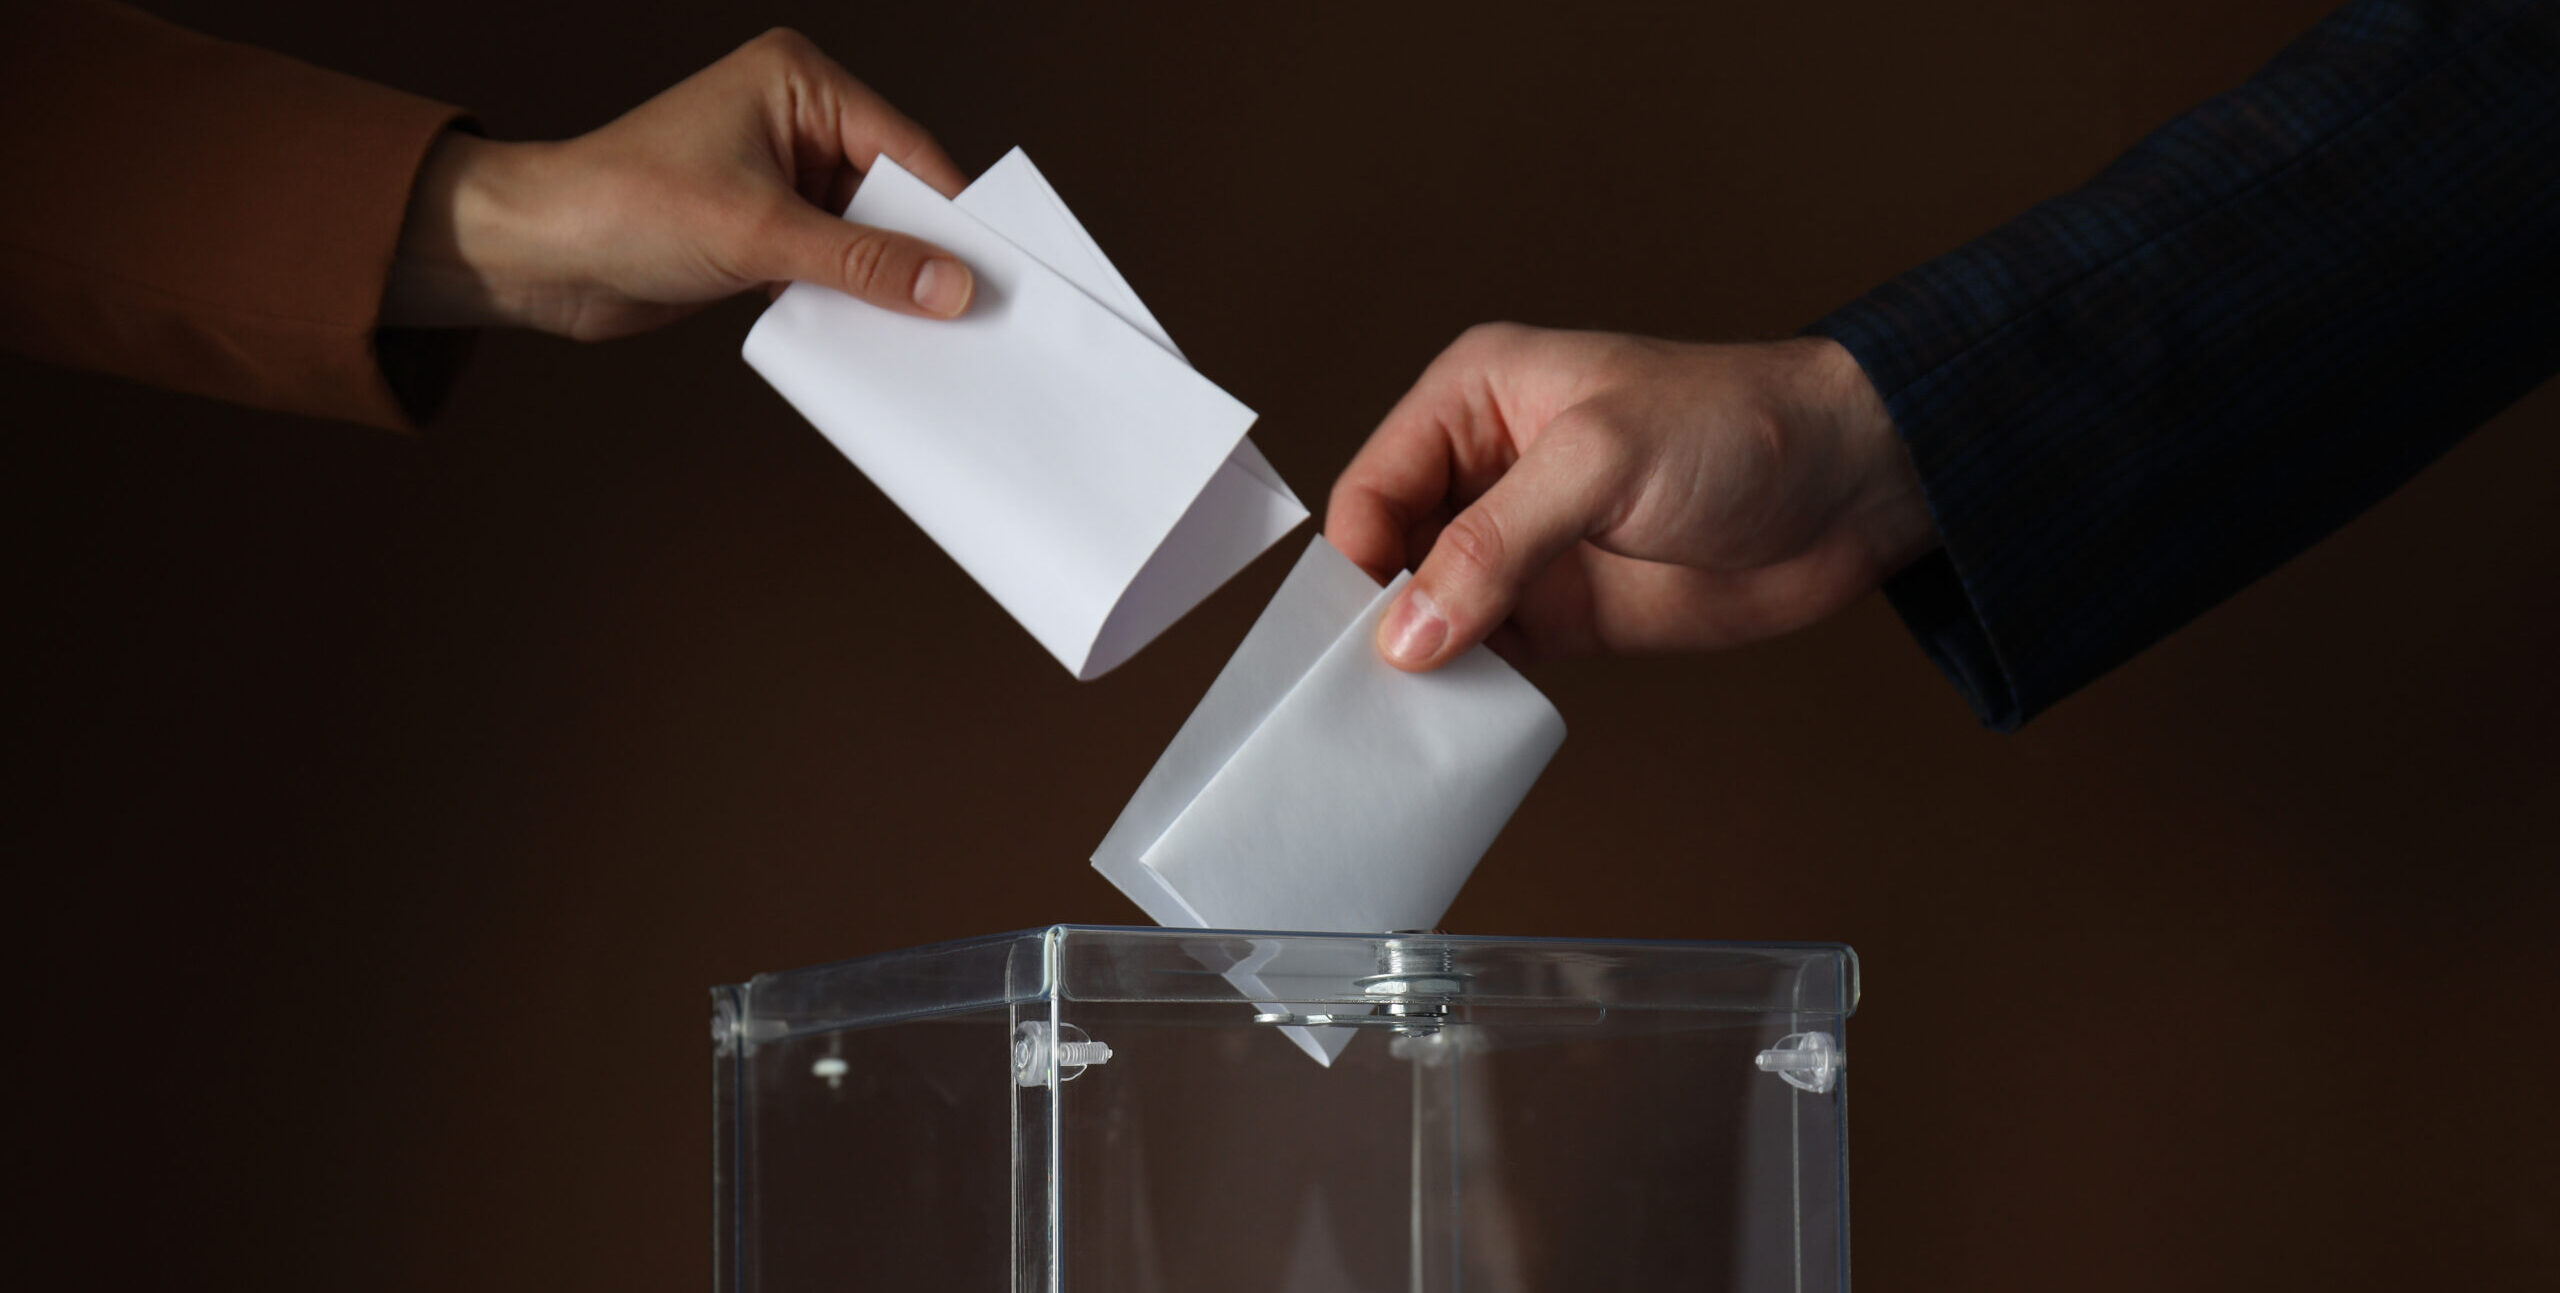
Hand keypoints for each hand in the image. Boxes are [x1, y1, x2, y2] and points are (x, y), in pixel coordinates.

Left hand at [384, 28, 971, 339]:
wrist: (535, 256)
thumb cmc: (625, 205)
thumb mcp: (761, 233)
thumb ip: (864, 262)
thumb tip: (951, 286)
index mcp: (798, 83)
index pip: (905, 149)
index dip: (952, 214)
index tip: (1000, 270)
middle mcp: (794, 121)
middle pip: (892, 194)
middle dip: (921, 253)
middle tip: (973, 312)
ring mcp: (778, 178)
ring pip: (863, 236)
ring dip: (884, 285)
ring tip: (931, 335)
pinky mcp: (760, 231)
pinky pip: (830, 266)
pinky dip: (849, 301)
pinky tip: (877, 339)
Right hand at [1325, 324, 1938, 670]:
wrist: (1856, 488)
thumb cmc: (1739, 428)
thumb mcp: (1601, 461)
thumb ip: (1497, 542)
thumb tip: (1409, 629)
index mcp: (1474, 400)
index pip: (1373, 487)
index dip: (1355, 562)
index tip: (1355, 636)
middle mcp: (1487, 471)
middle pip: (1389, 557)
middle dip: (1373, 622)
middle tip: (1363, 693)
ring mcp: (1525, 548)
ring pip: (1434, 615)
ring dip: (1421, 667)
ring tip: (1403, 722)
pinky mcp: (1567, 613)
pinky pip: (1491, 659)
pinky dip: (1471, 692)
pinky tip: (1462, 724)